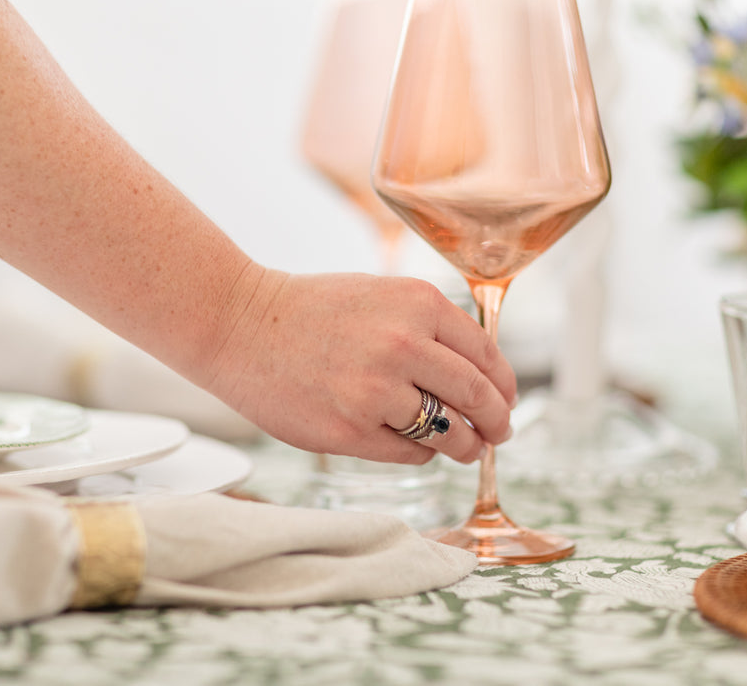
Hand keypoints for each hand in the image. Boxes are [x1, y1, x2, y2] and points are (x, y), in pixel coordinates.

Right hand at [206, 268, 517, 464]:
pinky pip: (410, 452)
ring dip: (464, 446)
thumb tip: (479, 375)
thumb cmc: (310, 310)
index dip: (504, 385)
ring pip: (448, 433)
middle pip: (477, 398)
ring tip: (465, 448)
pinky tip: (415, 445)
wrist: (239, 324)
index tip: (507, 400)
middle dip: (497, 423)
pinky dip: (421, 452)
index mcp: (418, 303)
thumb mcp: (381, 295)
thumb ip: (429, 327)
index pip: (486, 355)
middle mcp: (404, 345)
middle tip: (499, 434)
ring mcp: (376, 392)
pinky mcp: (349, 431)